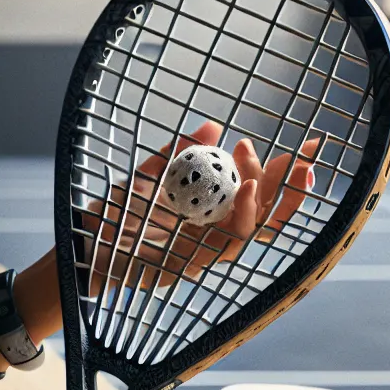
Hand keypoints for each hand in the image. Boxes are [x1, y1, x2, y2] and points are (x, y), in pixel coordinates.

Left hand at [80, 120, 319, 294]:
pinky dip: (241, 217)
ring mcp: (204, 251)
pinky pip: (225, 244)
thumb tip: (212, 124)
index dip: (282, 173)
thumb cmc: (114, 216)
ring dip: (268, 197)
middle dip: (290, 186)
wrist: (81, 247)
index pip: (257, 193)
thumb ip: (178, 154)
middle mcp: (212, 232)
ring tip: (277, 167)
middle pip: (265, 213)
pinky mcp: (190, 265)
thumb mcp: (148, 176)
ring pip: (252, 229)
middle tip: (308, 154)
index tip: (304, 146)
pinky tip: (249, 190)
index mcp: (209, 211)